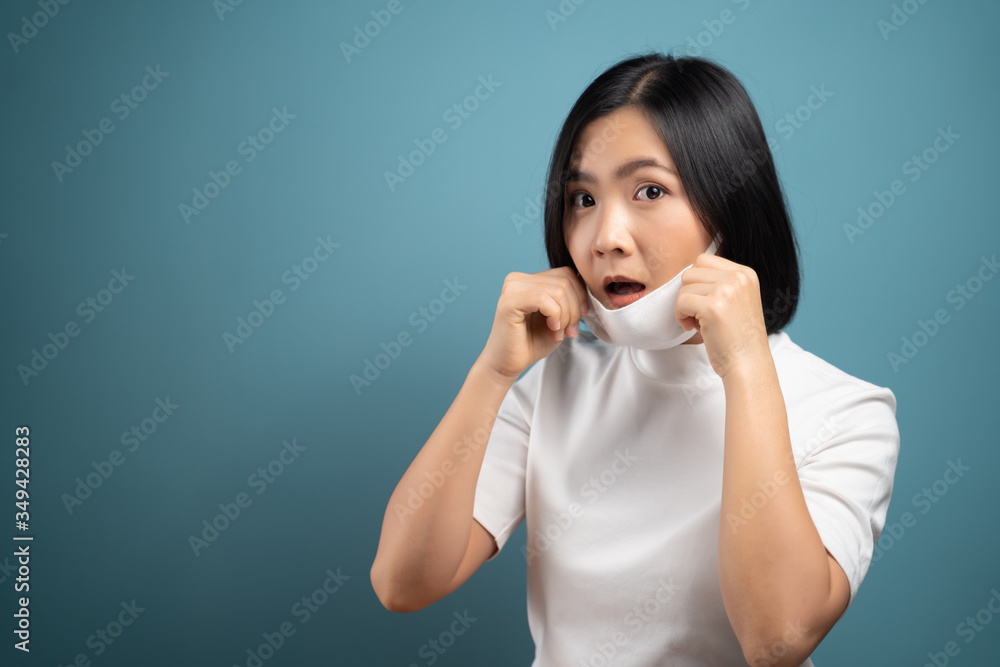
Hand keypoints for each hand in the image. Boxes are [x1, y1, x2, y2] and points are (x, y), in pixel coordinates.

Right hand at [478, 267, 588, 379]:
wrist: (507, 364)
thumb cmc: (531, 343)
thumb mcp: (558, 316)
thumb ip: (569, 299)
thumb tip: (589, 286)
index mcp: (529, 279)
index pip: (566, 273)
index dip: (580, 296)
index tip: (578, 319)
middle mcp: (518, 279)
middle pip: (565, 281)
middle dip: (574, 309)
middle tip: (569, 331)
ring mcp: (512, 287)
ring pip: (558, 290)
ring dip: (566, 316)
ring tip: (558, 333)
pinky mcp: (509, 301)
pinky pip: (544, 300)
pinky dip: (555, 317)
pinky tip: (551, 329)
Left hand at [675, 252, 770, 379]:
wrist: (748, 364)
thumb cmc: (737, 337)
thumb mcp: (737, 300)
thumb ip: (719, 283)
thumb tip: (687, 274)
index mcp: (745, 274)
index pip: (704, 260)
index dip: (697, 283)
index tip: (705, 303)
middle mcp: (738, 278)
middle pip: (691, 271)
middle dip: (689, 293)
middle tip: (699, 314)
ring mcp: (726, 291)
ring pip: (684, 286)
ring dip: (684, 306)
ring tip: (698, 322)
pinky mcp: (712, 307)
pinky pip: (681, 302)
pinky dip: (680, 316)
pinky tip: (693, 328)